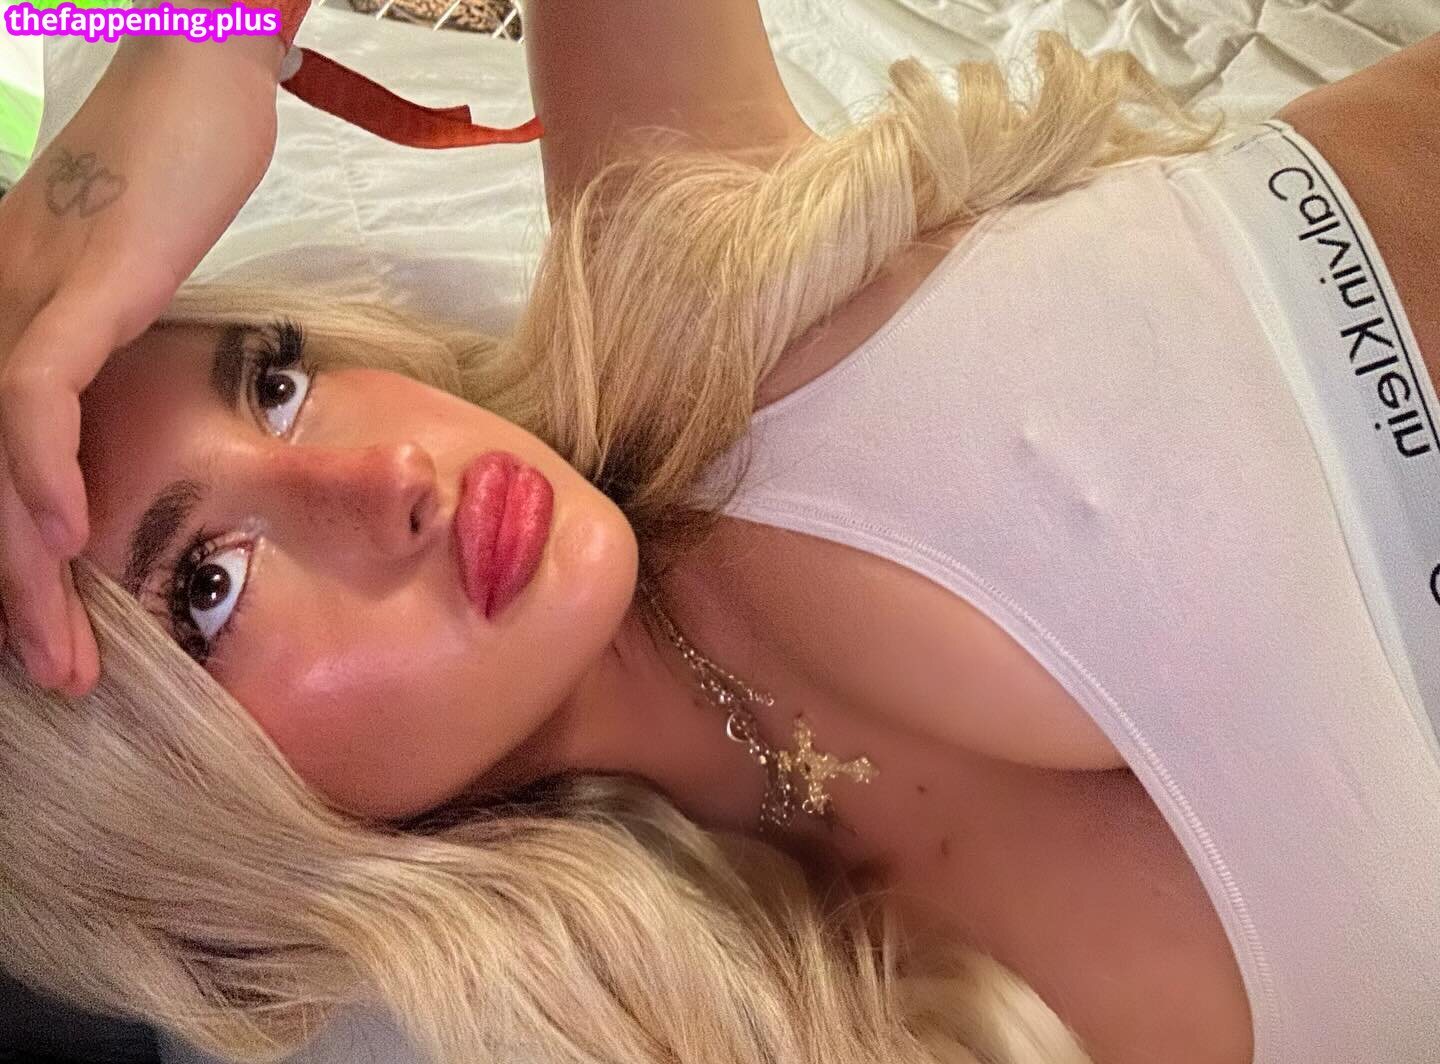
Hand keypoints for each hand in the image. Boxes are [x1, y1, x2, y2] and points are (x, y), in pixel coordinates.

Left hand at [0, 33, 282, 694]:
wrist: (200, 83)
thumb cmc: (175, 180)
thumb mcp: (122, 289)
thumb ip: (97, 360)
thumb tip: (106, 445)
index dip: (3, 565)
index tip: (43, 638)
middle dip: (8, 597)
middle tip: (56, 678)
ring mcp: (18, 299)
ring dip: (19, 569)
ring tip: (60, 654)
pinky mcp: (71, 284)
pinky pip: (33, 390)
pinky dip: (38, 467)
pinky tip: (62, 534)